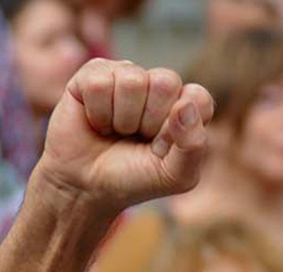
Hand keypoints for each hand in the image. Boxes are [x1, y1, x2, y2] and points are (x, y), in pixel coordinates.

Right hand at [34, 59, 213, 214]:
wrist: (85, 187)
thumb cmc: (132, 178)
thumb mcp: (175, 176)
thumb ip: (194, 146)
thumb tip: (185, 105)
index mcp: (185, 105)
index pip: (197, 98)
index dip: (177, 129)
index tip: (160, 149)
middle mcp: (158, 85)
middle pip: (166, 82)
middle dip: (148, 121)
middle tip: (134, 138)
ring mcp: (126, 75)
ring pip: (132, 81)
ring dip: (121, 119)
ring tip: (114, 131)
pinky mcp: (94, 74)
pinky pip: (100, 82)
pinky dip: (97, 113)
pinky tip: (96, 122)